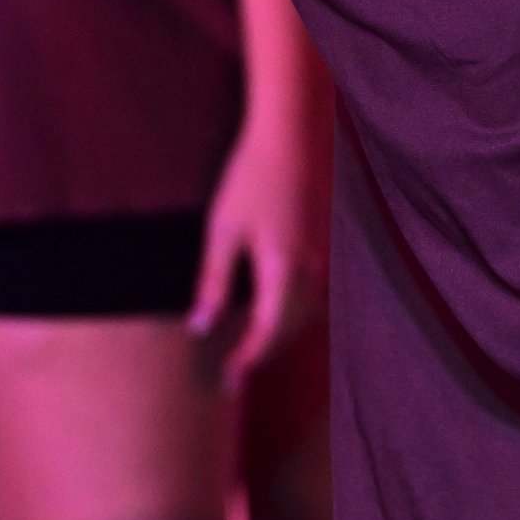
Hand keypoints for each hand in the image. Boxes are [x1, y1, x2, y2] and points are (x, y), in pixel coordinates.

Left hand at [188, 124, 323, 385]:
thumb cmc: (248, 181)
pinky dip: (292, 315)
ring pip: (304, 314)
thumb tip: (201, 327)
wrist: (284, 140)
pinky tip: (273, 312)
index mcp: (283, 271)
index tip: (229, 380)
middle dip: (264, 353)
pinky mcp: (317, 246)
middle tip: (235, 372)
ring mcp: (318, 258)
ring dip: (280, 336)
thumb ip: (214, 282)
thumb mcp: (221, 232)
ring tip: (252, 349)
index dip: (249, 359)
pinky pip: (310, 296)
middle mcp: (308, 270)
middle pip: (290, 329)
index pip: (269, 332)